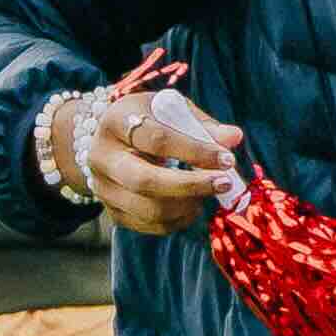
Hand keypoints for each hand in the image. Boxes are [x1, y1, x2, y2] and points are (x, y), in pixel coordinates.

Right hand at [56, 78, 241, 235]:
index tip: (227, 159)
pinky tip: (193, 205)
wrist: (114, 140)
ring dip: (188, 205)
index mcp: (115, 122)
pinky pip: (149, 225)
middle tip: (225, 183)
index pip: (157, 140)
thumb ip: (202, 125)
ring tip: (209, 192)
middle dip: (190, 185)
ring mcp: (102, 188)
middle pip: (145, 181)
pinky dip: (178, 220)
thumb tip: (234, 137)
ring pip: (148, 209)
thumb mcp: (173, 110)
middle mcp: (101, 157)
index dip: (195, 151)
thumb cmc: (151, 119)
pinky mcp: (112, 212)